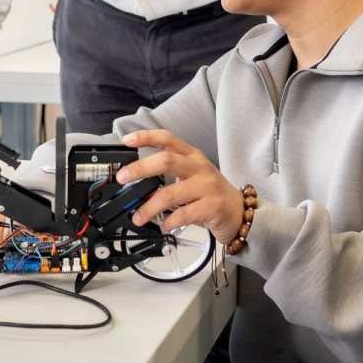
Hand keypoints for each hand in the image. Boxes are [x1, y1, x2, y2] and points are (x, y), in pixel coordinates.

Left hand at [116, 130, 243, 243]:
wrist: (239, 212)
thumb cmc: (210, 193)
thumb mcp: (192, 175)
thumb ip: (168, 174)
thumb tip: (135, 182)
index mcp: (192, 155)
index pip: (167, 138)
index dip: (146, 136)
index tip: (127, 140)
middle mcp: (199, 167)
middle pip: (166, 160)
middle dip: (140, 168)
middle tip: (123, 178)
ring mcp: (207, 186)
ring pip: (170, 193)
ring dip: (149, 207)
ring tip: (138, 217)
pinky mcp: (212, 206)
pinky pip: (184, 214)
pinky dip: (169, 222)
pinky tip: (164, 225)